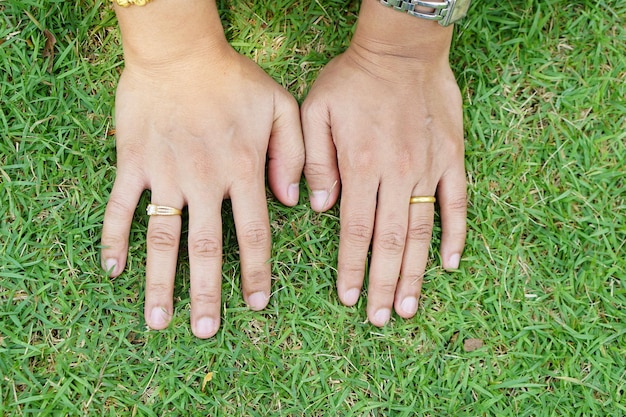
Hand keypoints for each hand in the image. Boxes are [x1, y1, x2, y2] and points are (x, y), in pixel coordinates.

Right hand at [101, 43, 303, 337]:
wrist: (179, 51)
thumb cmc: (233, 78)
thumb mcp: (281, 106)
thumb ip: (295, 154)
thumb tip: (294, 201)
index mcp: (244, 170)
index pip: (254, 235)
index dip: (256, 273)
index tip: (256, 305)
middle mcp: (206, 181)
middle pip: (207, 249)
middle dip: (207, 294)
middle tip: (206, 331)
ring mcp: (166, 174)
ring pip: (162, 239)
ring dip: (161, 282)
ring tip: (158, 321)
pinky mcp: (134, 163)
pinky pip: (120, 207)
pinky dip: (113, 238)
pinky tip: (112, 269)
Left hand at [301, 0, 465, 325]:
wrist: (401, 50)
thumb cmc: (353, 79)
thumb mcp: (315, 111)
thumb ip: (315, 162)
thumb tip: (320, 208)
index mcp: (361, 167)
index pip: (354, 232)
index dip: (351, 268)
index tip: (347, 298)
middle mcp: (396, 175)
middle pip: (389, 242)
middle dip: (383, 284)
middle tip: (381, 318)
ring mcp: (427, 169)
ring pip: (422, 232)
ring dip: (416, 273)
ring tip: (411, 306)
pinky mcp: (451, 159)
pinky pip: (457, 203)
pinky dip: (456, 235)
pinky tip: (451, 263)